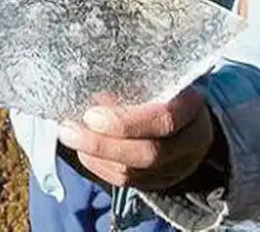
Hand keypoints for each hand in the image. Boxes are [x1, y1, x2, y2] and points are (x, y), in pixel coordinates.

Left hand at [57, 88, 214, 189]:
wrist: (187, 118)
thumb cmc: (161, 88)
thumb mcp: (153, 77)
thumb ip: (128, 81)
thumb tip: (88, 89)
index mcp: (190, 108)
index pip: (164, 119)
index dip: (125, 122)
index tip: (91, 114)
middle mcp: (190, 142)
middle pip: (148, 153)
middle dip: (102, 144)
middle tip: (68, 130)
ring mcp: (177, 167)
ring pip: (133, 173)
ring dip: (95, 156)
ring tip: (69, 136)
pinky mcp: (159, 182)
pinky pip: (126, 183)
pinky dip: (98, 166)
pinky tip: (81, 150)